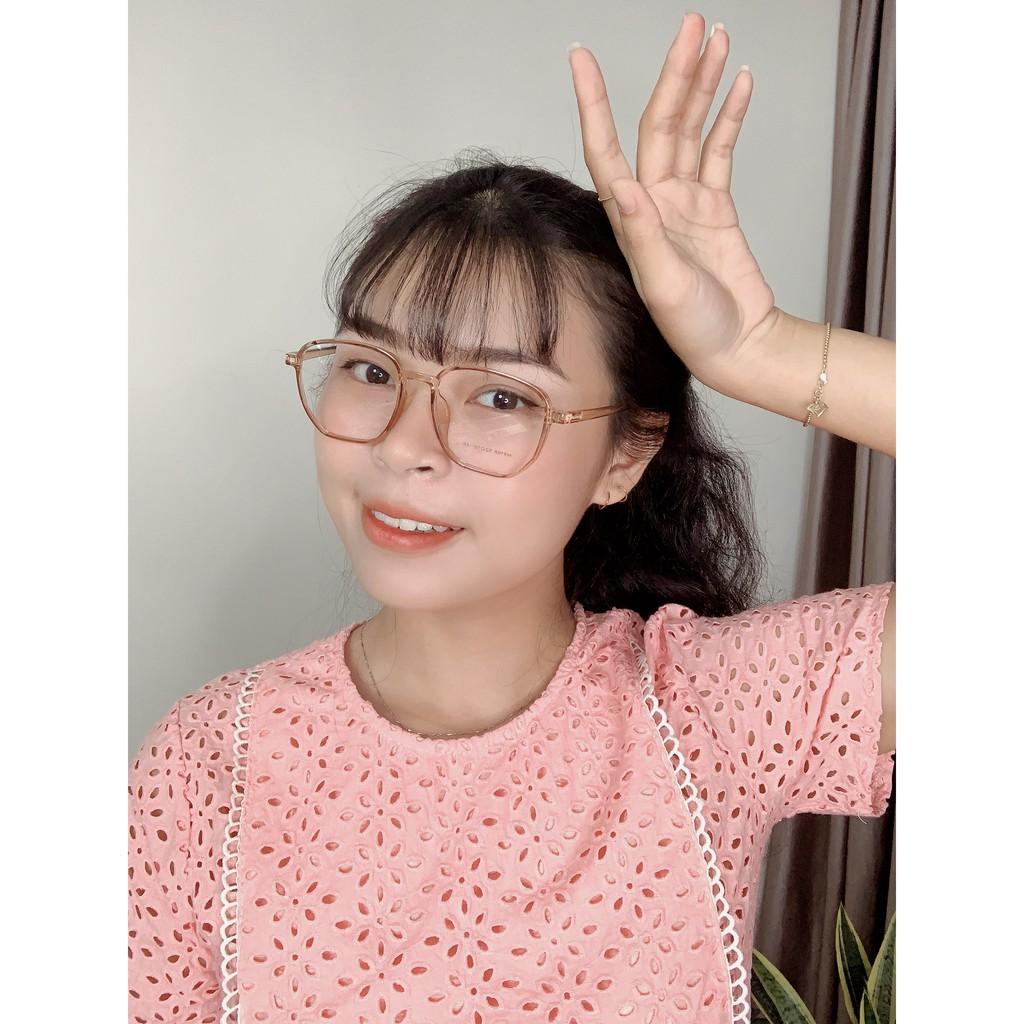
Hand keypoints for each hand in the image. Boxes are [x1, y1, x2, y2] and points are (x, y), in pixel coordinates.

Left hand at [568, 14, 776, 384]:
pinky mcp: (714, 206)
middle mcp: (653, 203)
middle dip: (675, 73)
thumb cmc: (695, 329)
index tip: (582, 59)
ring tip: (716, 39)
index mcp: (631, 219)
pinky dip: (729, 117)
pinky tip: (738, 84)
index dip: (594, 104)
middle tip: (693, 25)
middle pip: (658, 124)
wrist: (738, 345)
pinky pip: (719, 150)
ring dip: (702, 85)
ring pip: (690, 129)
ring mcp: (684, 202)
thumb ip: (644, 236)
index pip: (606, 149)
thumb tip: (625, 186)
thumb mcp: (664, 286)